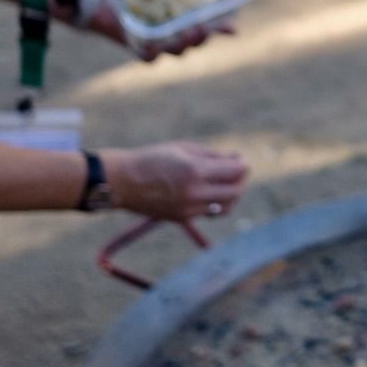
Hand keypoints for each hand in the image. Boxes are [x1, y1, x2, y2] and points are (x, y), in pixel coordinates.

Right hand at [103, 142, 246, 221]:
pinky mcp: (183, 218)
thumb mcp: (183, 149)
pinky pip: (210, 213)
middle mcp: (195, 192)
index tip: (241, 160)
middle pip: (236, 191)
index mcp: (196, 170)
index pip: (236, 171)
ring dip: (232, 195)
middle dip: (241, 181)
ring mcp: (189, 208)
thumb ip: (213, 155)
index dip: (243, 165)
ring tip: (226, 184)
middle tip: (237, 172)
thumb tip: (237, 159)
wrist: (123, 182)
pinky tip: (209, 192)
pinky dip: (216, 203)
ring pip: (226, 207)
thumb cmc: (153, 158)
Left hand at [131, 21, 234, 62]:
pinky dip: (152, 54)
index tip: (234, 29)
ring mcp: (159, 45)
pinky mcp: (139, 50)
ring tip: (186, 33)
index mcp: (184, 20)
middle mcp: (175, 36)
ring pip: (177, 51)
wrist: (108, 9)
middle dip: (201, 37)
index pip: (210, 27)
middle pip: (195, 43)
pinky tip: (153, 46)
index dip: (223, 30)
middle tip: (203, 28)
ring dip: (184, 45)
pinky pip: (149, 58)